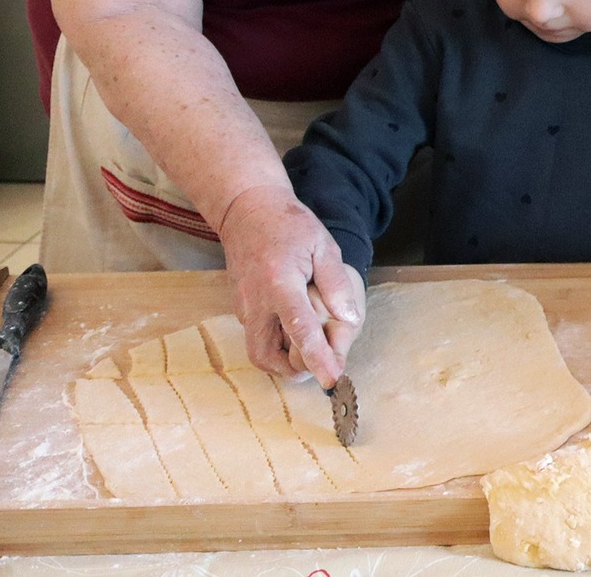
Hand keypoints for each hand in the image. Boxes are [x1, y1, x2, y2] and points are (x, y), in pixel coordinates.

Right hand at [218, 183, 361, 385]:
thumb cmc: (289, 225)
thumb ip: (336, 284)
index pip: (299, 329)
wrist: (247, 211)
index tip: (331, 378)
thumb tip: (350, 320)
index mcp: (279, 283)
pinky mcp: (241, 309)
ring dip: (285, 362)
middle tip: (325, 365)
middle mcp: (255, 302)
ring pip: (259, 353)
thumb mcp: (322, 246)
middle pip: (268, 355)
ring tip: (314, 353)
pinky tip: (298, 336)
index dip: (317, 357)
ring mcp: (243, 308)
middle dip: (296, 369)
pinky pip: (257, 339)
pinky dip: (277, 347)